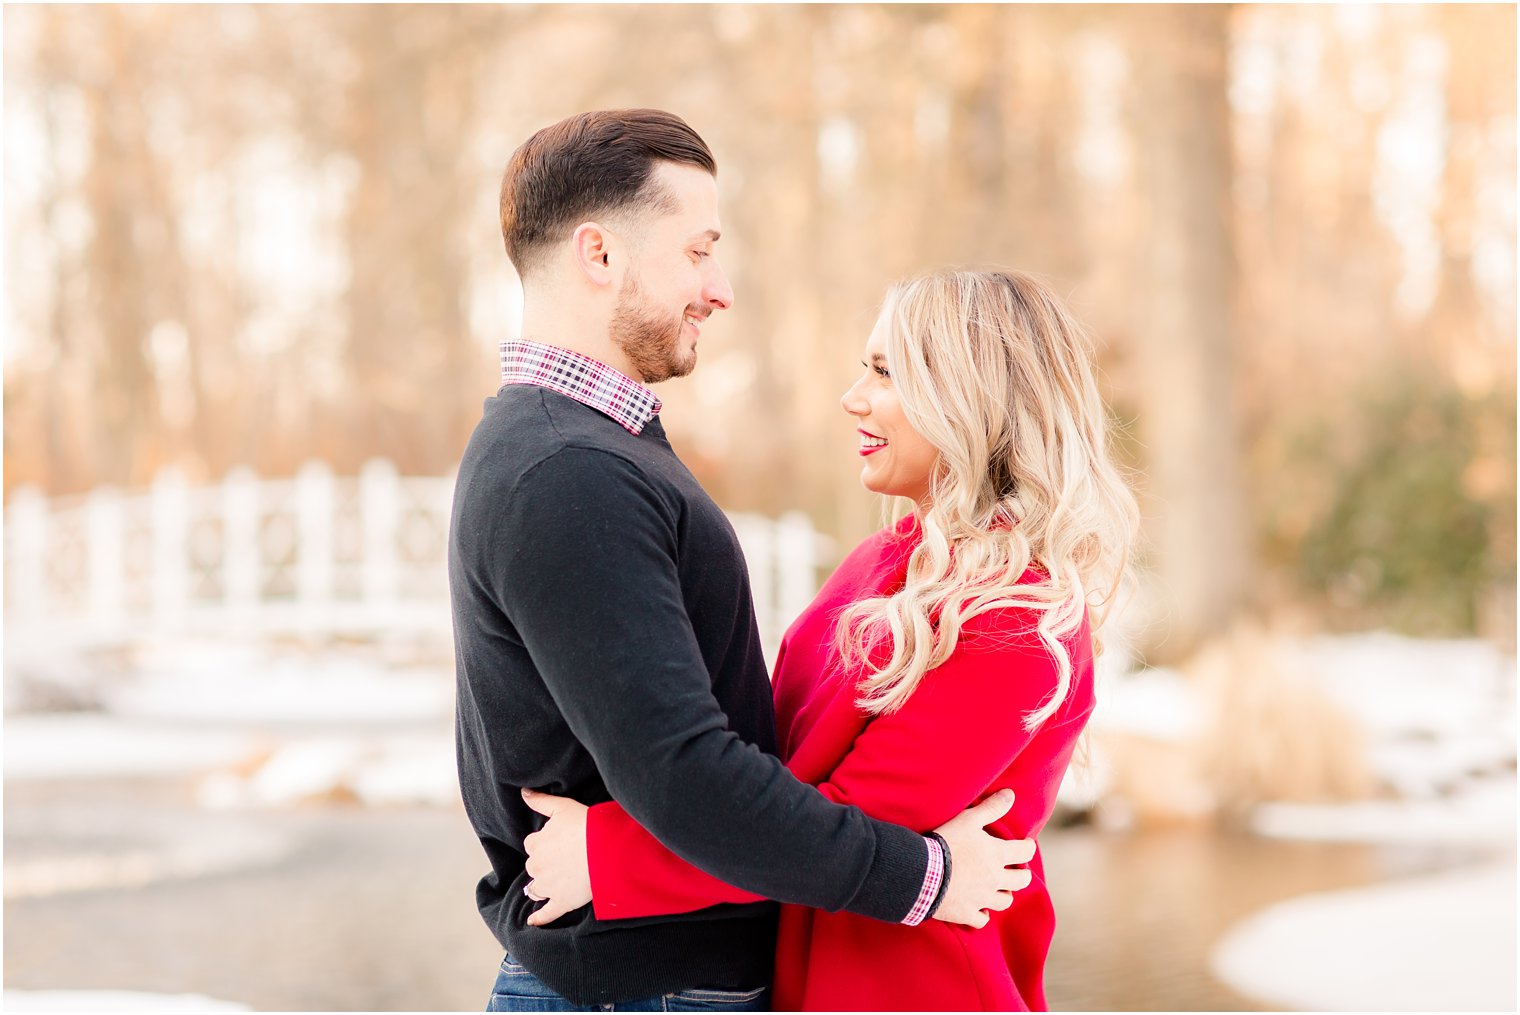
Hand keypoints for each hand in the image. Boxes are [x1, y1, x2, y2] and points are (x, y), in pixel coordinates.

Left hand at [521, 788, 592, 926]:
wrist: (607, 850)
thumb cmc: (586, 826)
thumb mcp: (562, 807)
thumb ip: (540, 801)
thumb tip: (523, 792)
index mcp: (536, 843)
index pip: (532, 844)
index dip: (544, 843)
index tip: (557, 841)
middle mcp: (537, 866)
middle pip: (534, 866)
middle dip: (544, 863)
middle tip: (563, 859)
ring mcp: (548, 886)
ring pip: (536, 888)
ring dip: (540, 887)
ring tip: (552, 884)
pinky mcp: (561, 902)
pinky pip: (546, 913)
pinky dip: (539, 918)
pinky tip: (533, 921)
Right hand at [930, 788, 1035, 928]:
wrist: (922, 872)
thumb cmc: (946, 842)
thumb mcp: (968, 819)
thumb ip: (991, 808)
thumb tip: (1011, 794)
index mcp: (997, 855)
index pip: (1025, 852)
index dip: (1027, 847)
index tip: (1025, 845)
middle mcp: (995, 879)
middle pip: (1021, 881)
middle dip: (1022, 875)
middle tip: (1017, 870)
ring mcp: (982, 899)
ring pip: (1004, 901)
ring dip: (1004, 894)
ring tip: (998, 888)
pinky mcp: (966, 913)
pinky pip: (981, 919)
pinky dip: (982, 914)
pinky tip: (979, 908)